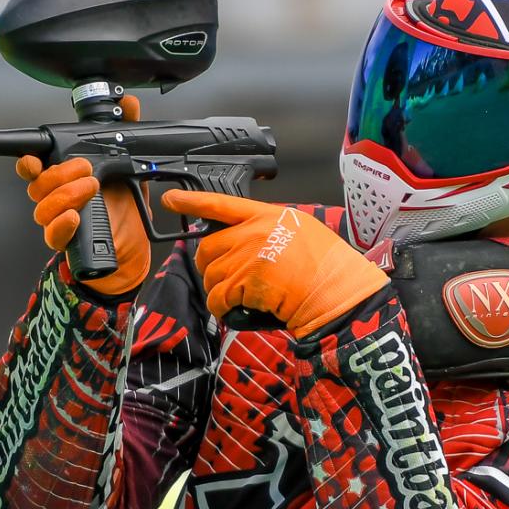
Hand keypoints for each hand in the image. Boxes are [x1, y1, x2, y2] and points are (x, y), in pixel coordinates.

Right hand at [16, 96, 149, 295]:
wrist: (132, 241)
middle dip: (60, 174)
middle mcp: (54, 197)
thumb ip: (127, 131)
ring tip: (91, 188)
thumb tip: (129, 102)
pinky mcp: (66, 242)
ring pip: (42, 208)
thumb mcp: (130, 164)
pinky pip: (52, 235)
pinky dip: (62, 225)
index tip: (33, 159)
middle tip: (87, 170)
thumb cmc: (123, 202)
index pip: (32, 165)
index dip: (27, 161)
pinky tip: (76, 217)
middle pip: (36, 185)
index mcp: (62, 176)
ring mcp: (57, 220)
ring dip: (66, 195)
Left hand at [159, 190, 389, 337]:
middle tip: (225, 279)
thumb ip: (268, 231)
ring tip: (241, 298)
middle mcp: (254, 232)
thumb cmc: (327, 266)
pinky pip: (218, 298)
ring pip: (211, 275)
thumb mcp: (300, 231)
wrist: (337, 290)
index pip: (222, 204)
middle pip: (208, 247)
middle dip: (209, 266)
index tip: (171, 199)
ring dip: (220, 291)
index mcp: (267, 216)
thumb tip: (244, 242)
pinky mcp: (246, 281)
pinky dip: (223, 308)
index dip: (192, 201)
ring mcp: (248, 256)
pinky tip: (237, 309)